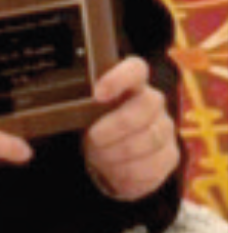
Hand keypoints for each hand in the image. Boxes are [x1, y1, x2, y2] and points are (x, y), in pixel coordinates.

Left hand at [83, 56, 179, 200]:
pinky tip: (113, 171)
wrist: (108, 155)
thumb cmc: (96, 123)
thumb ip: (83, 103)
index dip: (119, 78)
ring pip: (151, 138)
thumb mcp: (86, 110)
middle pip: (147, 105)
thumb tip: (71, 107)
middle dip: (117, 125)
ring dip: (120, 151)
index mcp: (132, 82)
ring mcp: (164, 127)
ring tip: (100, 156)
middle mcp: (153, 101)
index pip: (135, 69)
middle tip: (94, 137)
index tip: (97, 94)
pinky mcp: (170, 156)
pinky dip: (129, 172)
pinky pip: (154, 165)